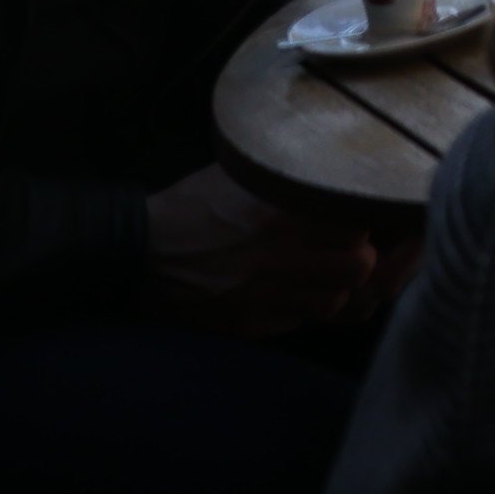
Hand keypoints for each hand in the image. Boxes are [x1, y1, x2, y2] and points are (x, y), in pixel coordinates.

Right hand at [144, 166, 376, 337]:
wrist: (131, 251)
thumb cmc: (191, 205)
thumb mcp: (244, 175)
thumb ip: (294, 178)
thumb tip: (340, 170)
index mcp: (281, 212)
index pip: (359, 223)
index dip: (363, 222)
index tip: (353, 218)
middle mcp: (277, 255)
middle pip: (359, 266)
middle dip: (358, 257)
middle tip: (342, 248)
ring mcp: (261, 294)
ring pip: (335, 302)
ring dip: (334, 288)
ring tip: (318, 273)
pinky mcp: (245, 323)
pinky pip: (298, 323)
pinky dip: (303, 309)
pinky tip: (290, 292)